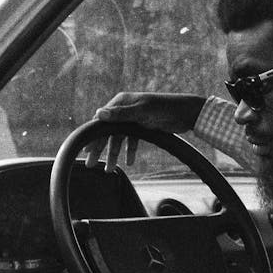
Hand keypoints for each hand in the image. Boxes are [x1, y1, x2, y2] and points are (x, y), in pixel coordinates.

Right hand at [85, 92, 205, 170]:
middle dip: (100, 148)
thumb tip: (98, 114)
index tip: (85, 150)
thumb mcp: (142, 111)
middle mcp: (125, 109)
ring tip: (109, 170)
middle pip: (108, 131)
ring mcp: (134, 118)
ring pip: (119, 138)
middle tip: (90, 164)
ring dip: (114, 154)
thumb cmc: (164, 108)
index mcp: (121, 102)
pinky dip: (129, 151)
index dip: (92, 136)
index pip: (101, 120)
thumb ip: (120, 114)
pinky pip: (132, 140)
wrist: (187, 112)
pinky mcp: (143, 126)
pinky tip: (129, 163)